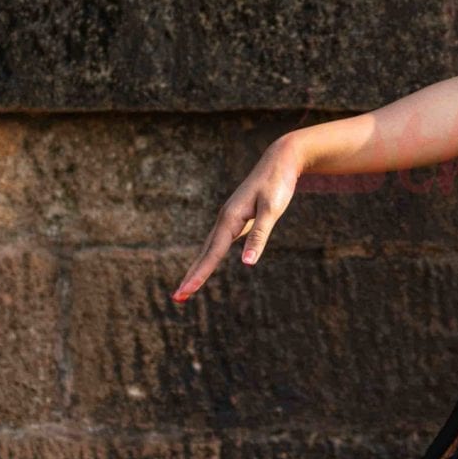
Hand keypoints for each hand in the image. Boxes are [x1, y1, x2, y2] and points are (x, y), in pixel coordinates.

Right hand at [170, 135, 304, 302]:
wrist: (280, 160)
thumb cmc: (278, 184)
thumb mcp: (272, 210)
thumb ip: (259, 235)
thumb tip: (247, 263)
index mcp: (230, 219)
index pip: (212, 254)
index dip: (199, 275)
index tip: (185, 293)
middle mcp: (225, 219)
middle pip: (205, 253)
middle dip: (192, 276)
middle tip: (177, 298)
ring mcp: (229, 218)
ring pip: (210, 248)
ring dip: (198, 268)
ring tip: (188, 287)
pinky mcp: (237, 218)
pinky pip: (219, 242)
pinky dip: (210, 256)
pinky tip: (207, 264)